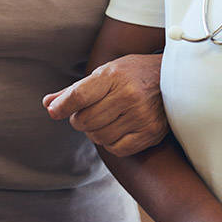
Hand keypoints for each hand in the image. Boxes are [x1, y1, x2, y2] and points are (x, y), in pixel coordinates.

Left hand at [43, 53, 166, 155]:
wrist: (173, 78)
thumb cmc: (133, 74)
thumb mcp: (105, 73)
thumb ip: (75, 90)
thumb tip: (48, 104)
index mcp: (114, 76)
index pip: (78, 96)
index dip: (61, 107)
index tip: (54, 112)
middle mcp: (128, 96)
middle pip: (84, 121)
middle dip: (80, 119)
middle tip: (89, 112)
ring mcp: (141, 116)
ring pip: (98, 137)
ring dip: (95, 132)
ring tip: (105, 119)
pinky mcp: (150, 133)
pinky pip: (116, 149)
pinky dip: (111, 142)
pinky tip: (117, 129)